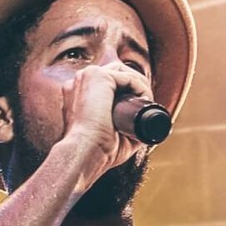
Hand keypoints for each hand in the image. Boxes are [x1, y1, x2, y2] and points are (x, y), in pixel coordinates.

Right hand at [58, 63, 151, 190]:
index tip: (139, 105)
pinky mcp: (99, 76)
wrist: (85, 153)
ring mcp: (88, 75)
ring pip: (124, 72)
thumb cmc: (96, 150)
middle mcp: (80, 80)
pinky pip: (129, 77)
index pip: (107, 82)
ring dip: (140, 85)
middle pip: (117, 73)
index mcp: (77, 91)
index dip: (126, 91)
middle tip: (146, 103)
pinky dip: (142, 88)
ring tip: (148, 104)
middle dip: (135, 85)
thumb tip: (146, 127)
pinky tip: (146, 100)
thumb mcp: (108, 132)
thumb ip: (122, 124)